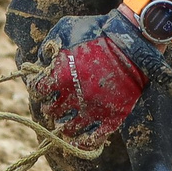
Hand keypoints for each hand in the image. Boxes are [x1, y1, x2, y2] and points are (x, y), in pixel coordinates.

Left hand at [28, 0, 171, 155]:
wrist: (133, 39)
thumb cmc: (98, 30)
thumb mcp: (65, 28)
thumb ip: (49, 45)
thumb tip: (41, 61)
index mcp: (61, 75)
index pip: (38, 90)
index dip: (38, 88)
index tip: (42, 86)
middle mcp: (75, 95)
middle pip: (51, 111)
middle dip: (50, 107)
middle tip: (54, 103)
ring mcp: (94, 108)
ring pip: (69, 128)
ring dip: (63, 125)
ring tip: (65, 120)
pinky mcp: (113, 116)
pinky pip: (94, 138)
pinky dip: (84, 141)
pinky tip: (80, 138)